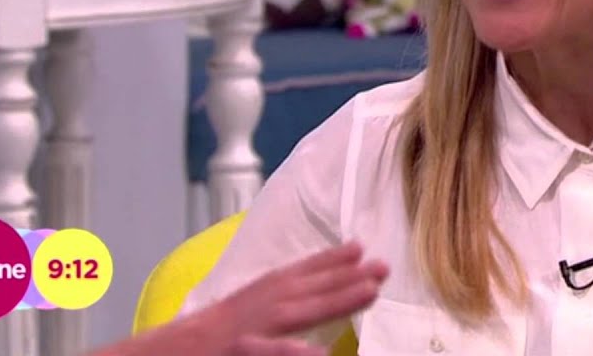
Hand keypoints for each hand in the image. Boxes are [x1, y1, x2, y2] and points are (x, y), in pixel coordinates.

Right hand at [88, 242, 386, 355]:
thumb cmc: (209, 337)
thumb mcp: (245, 308)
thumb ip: (279, 294)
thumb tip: (319, 286)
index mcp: (259, 294)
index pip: (299, 272)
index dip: (331, 259)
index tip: (361, 247)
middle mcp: (257, 306)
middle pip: (307, 288)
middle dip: (346, 276)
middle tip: (382, 267)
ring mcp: (250, 332)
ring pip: (298, 313)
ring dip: (334, 299)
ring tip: (369, 292)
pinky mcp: (242, 355)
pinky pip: (273, 354)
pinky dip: (295, 352)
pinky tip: (321, 354)